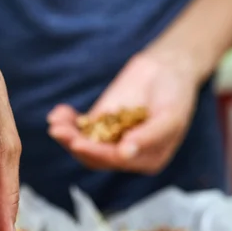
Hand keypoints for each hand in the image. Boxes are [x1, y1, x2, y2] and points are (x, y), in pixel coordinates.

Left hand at [47, 50, 198, 173]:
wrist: (169, 68)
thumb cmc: (176, 95)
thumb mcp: (171, 116)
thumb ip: (149, 136)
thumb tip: (125, 153)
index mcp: (146, 161)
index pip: (117, 162)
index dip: (97, 153)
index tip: (78, 143)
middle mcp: (125, 155)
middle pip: (95, 156)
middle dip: (75, 145)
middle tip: (59, 133)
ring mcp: (110, 139)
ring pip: (84, 143)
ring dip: (67, 134)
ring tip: (55, 123)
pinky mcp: (99, 123)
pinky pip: (80, 127)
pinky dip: (67, 121)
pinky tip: (57, 113)